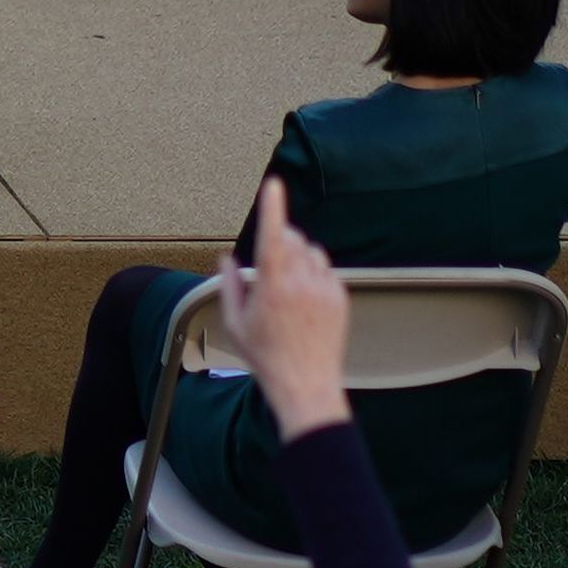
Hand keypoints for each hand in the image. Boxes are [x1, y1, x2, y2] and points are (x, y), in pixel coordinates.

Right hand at [223, 177, 354, 438]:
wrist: (305, 383)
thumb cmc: (265, 355)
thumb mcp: (234, 322)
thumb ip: (228, 285)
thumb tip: (226, 258)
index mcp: (272, 285)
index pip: (273, 235)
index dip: (272, 206)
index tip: (273, 184)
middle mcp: (302, 283)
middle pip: (293, 238)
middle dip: (279, 238)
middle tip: (268, 262)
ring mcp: (325, 290)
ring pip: (312, 252)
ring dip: (298, 255)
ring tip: (286, 283)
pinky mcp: (340, 298)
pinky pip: (327, 270)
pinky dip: (314, 273)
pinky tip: (304, 298)